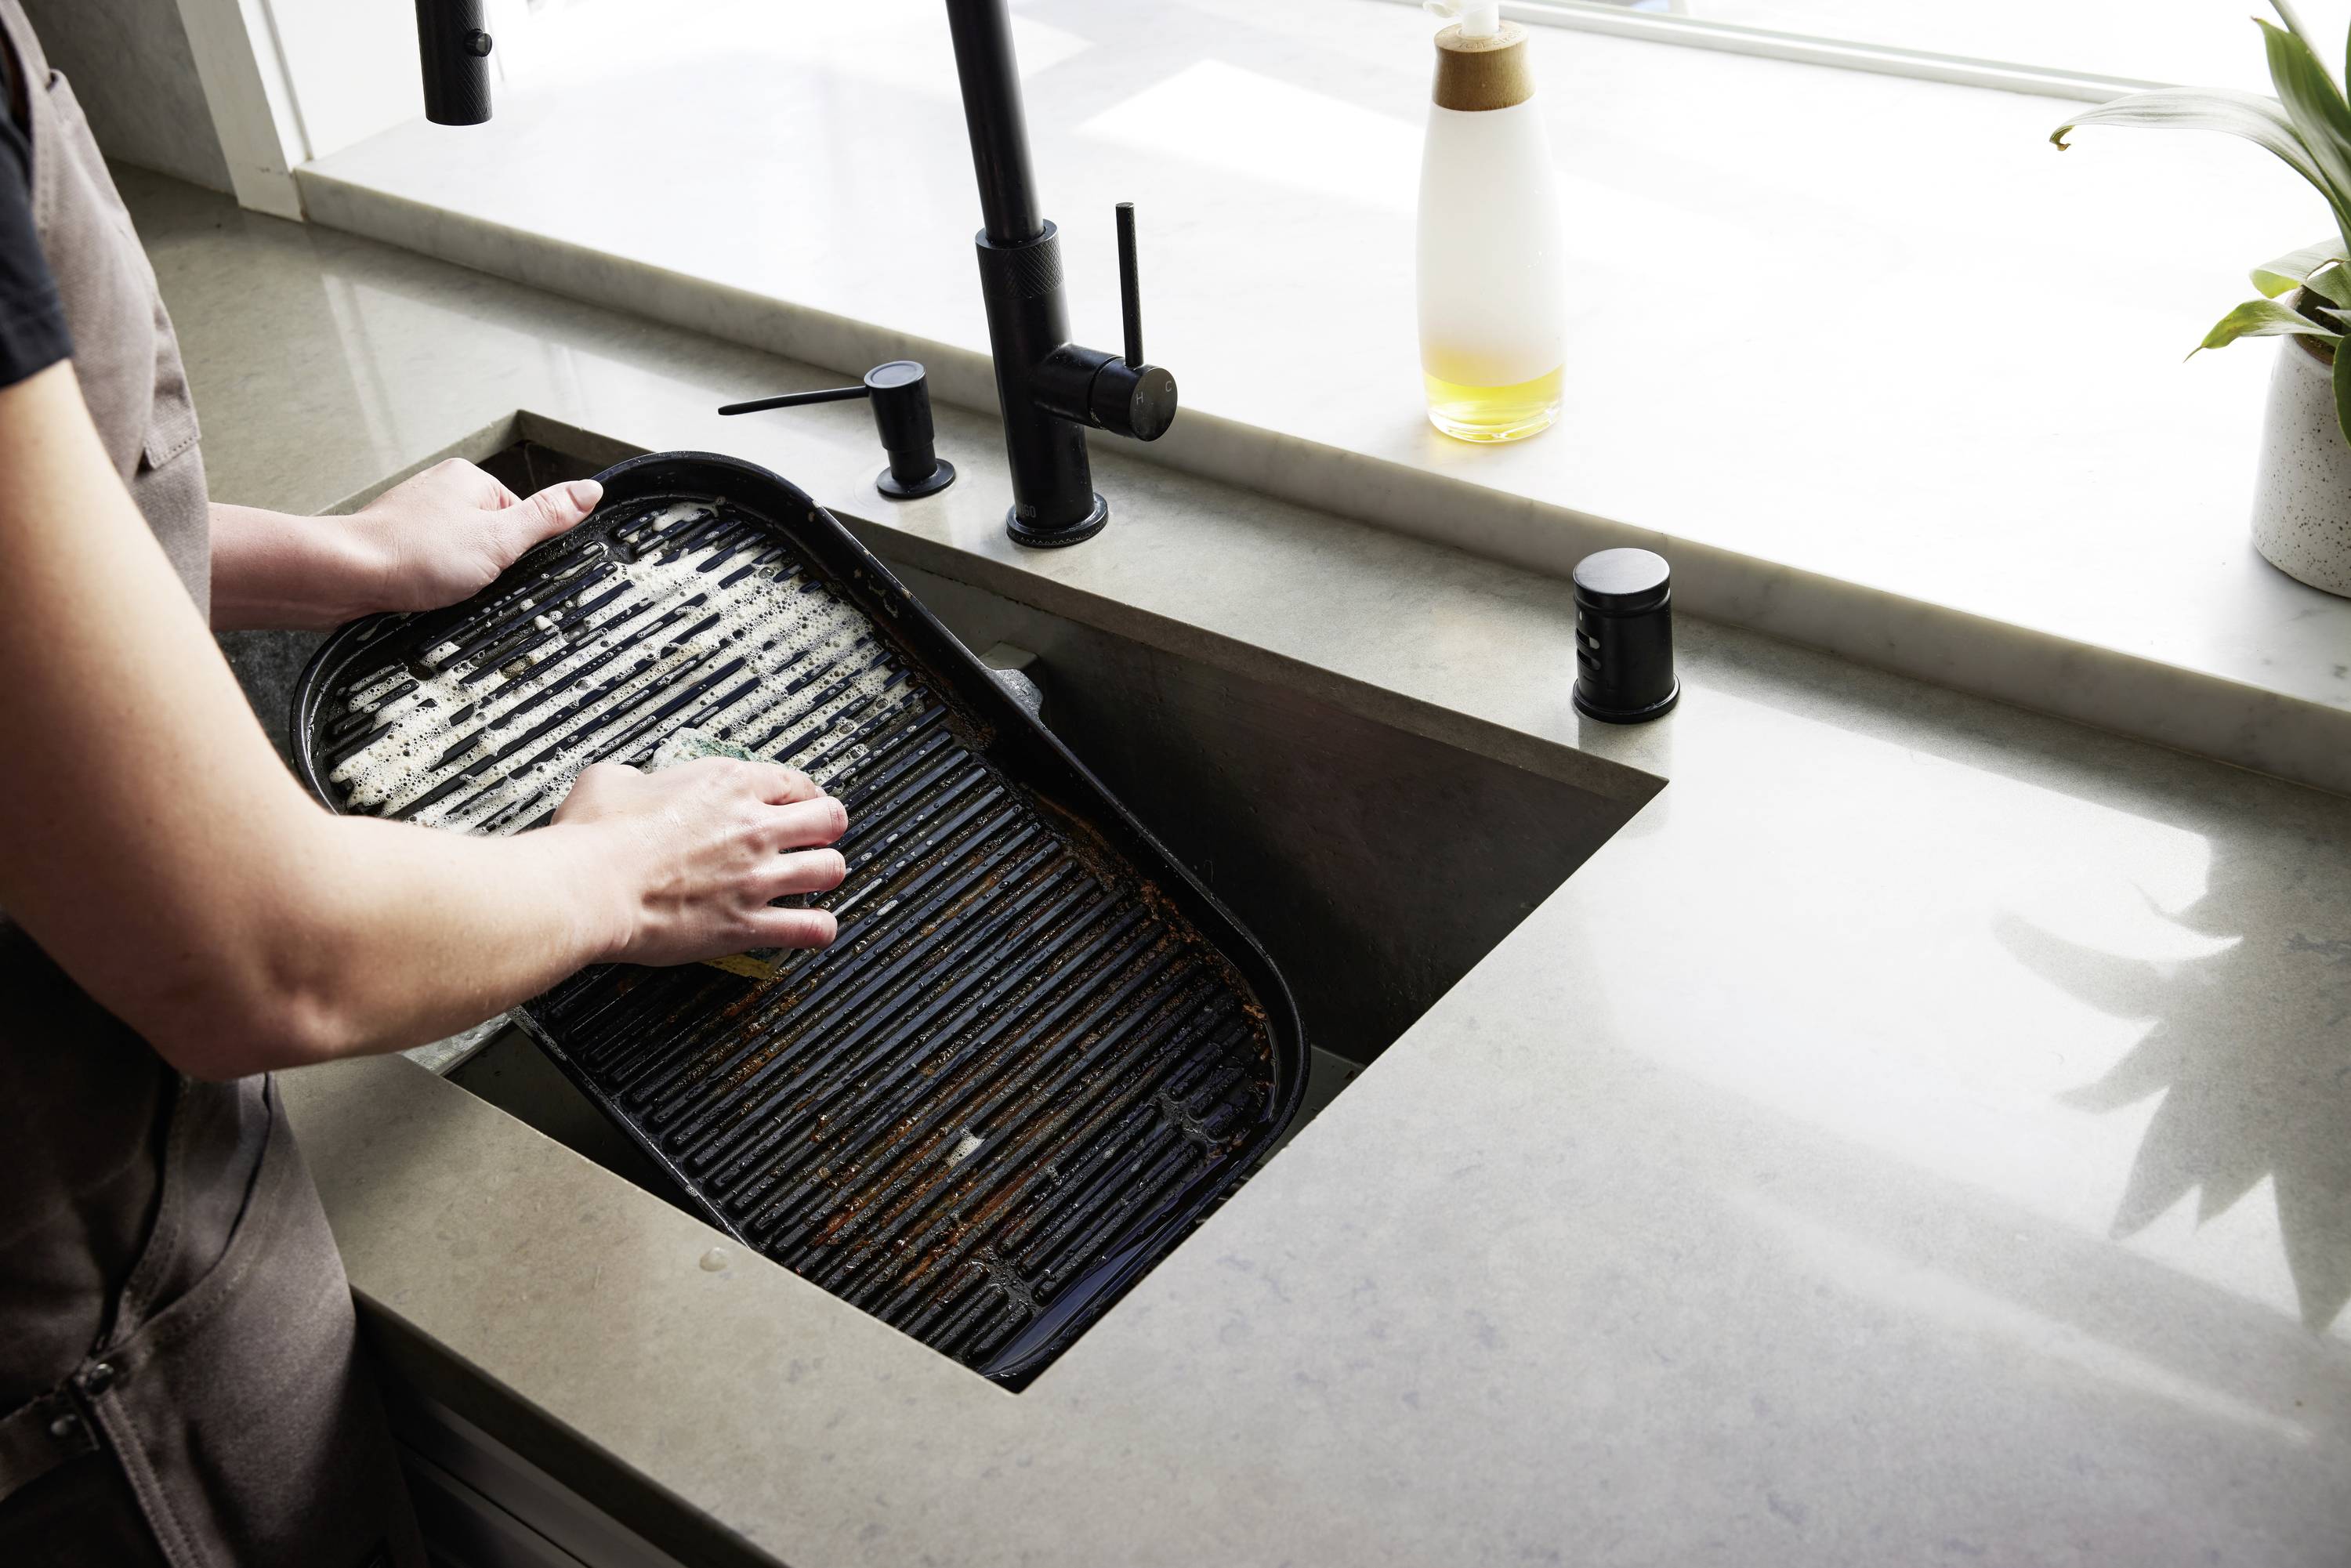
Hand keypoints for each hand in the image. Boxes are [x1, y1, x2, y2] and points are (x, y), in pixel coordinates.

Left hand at [352, 458, 602, 613]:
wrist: (345, 574)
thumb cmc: (414, 555)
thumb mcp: (499, 539)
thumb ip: (547, 517)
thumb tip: (590, 490)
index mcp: (469, 478)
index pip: (518, 516)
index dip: (516, 550)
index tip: (499, 566)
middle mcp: (439, 488)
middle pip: (489, 535)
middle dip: (484, 564)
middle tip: (467, 578)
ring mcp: (413, 514)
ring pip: (457, 552)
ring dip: (453, 575)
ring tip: (437, 583)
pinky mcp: (394, 540)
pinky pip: (428, 564)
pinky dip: (428, 580)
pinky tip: (419, 589)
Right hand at [552, 758, 847, 965]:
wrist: (590, 886)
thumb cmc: (596, 836)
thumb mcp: (612, 778)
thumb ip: (638, 777)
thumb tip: (634, 782)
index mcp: (727, 784)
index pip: (794, 782)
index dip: (801, 794)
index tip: (798, 804)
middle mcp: (753, 827)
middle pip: (829, 820)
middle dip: (826, 828)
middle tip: (815, 838)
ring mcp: (756, 876)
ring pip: (830, 869)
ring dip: (826, 873)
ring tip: (815, 879)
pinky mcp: (747, 923)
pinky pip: (810, 929)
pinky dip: (819, 929)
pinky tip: (814, 927)